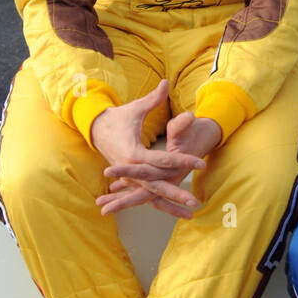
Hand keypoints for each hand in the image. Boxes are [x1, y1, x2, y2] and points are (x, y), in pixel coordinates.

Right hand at [92, 80, 206, 218]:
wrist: (95, 129)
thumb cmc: (119, 118)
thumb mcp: (136, 108)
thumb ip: (153, 99)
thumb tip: (165, 82)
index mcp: (134, 153)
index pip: (163, 158)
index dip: (183, 159)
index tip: (201, 162)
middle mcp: (132, 170)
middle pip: (158, 184)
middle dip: (177, 194)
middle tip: (195, 202)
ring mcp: (130, 178)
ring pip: (153, 196)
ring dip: (171, 207)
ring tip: (192, 215)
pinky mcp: (130, 182)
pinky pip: (147, 197)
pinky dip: (161, 206)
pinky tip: (177, 214)